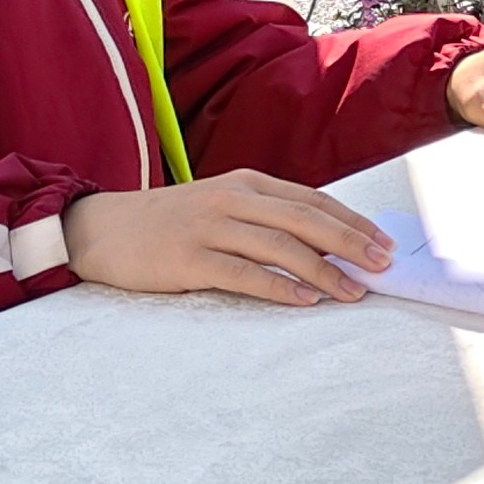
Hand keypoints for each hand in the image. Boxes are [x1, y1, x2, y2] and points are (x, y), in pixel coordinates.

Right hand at [67, 171, 392, 304]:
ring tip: (354, 292)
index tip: (385, 244)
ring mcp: (210, 227)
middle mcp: (233, 199)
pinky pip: (243, 273)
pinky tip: (305, 300)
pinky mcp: (188, 258)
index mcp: (245, 184)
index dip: (352, 221)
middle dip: (351, 243)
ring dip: (324, 271)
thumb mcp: (219, 205)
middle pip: (305, 220)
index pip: (312, 200)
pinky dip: (278, 287)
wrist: (98, 228)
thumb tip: (319, 243)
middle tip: (384, 266)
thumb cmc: (166, 222)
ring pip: (281, 247)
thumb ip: (262, 217)